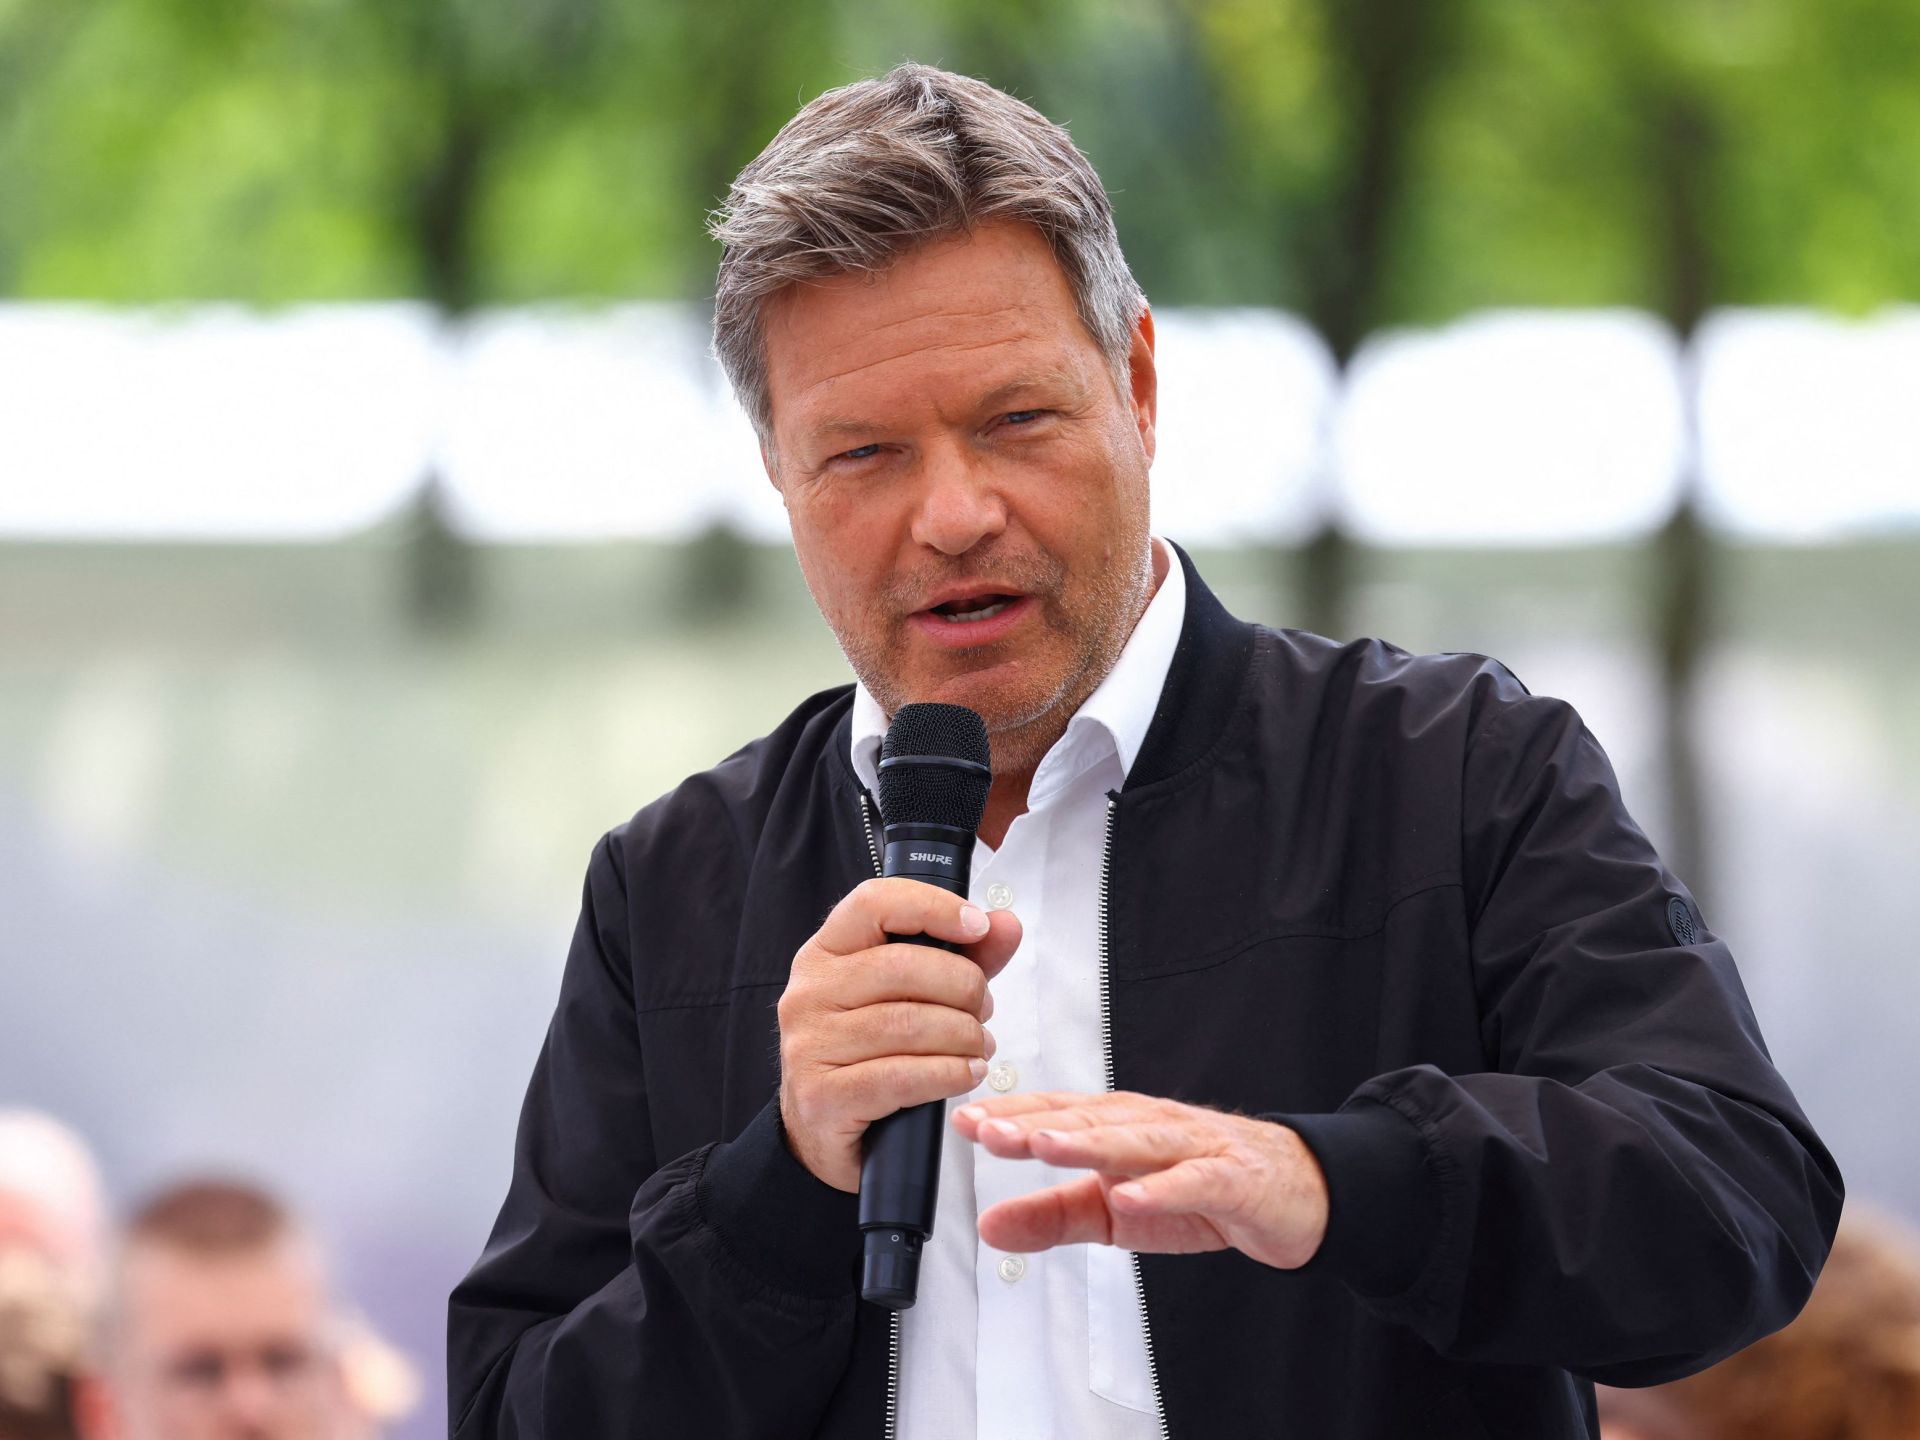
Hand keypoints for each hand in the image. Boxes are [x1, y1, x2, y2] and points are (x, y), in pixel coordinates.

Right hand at [778, 877, 1022, 1191]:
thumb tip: (1006, 925)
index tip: (976, 926)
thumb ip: (962, 959)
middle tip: (984, 1009)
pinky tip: (966, 1074)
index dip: (932, 907)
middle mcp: (809, 992)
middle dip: (962, 986)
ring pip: (907, 1024)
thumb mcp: (911, 997)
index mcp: (826, 953)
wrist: (823, 1131)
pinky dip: (948, 1073)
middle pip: (902, 967)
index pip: (874, 903)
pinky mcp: (822, 1095)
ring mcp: (810, 1045)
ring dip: (962, 1035)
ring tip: (980, 1046)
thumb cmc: (870, 1054)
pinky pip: (901, 1077)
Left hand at [951, 1090, 1328, 1268]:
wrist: (1295, 1191)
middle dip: (1035, 1124)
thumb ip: (1053, 1216)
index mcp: (1119, 1126)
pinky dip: (1163, 1189)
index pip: (1057, 1116)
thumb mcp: (1114, 1213)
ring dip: (1087, 1142)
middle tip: (989, 1130)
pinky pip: (1195, 1182)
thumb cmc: (1202, 1189)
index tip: (963, 1122)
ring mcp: (1193, 1148)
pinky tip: (1130, 1198)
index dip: (1011, 1118)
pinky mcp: (1232, 1180)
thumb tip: (987, 1226)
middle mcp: (1151, 1125)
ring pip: (1134, 1140)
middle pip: (1088, 1122)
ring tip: (1043, 1146)